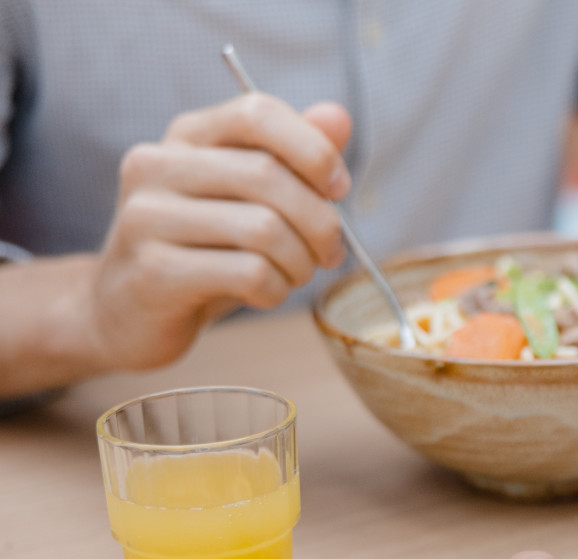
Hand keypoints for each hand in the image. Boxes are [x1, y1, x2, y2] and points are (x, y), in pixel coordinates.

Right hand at [87, 94, 352, 370]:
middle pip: (268, 174)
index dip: (313, 149)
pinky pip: (248, 272)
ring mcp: (147, 217)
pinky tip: (266, 294)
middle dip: (321, 221)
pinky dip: (276, 289)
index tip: (338, 188)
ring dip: (301, 261)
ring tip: (295, 274)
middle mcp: (157, 165)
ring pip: (264, 228)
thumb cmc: (202, 252)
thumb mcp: (249, 201)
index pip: (256, 112)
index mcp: (186, 136)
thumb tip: (338, 117)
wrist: (126, 313)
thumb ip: (292, 159)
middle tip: (330, 252)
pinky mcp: (152, 271)